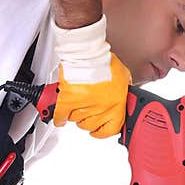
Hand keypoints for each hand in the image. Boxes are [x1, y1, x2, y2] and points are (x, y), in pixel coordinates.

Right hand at [50, 14, 131, 138]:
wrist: (87, 54)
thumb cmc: (105, 62)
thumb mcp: (124, 76)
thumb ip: (124, 88)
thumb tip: (125, 92)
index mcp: (116, 105)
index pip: (111, 129)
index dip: (104, 131)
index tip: (100, 130)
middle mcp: (100, 110)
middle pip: (91, 125)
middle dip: (88, 119)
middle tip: (86, 111)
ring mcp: (83, 107)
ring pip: (76, 120)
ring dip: (75, 114)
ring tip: (76, 105)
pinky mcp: (67, 102)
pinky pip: (61, 116)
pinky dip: (59, 118)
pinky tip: (60, 118)